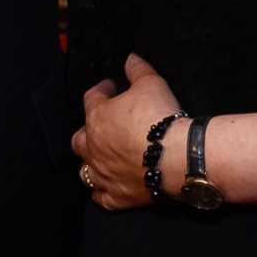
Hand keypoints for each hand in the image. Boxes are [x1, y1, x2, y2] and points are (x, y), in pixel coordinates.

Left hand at [71, 53, 188, 210]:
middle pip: (79, 139)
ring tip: (100, 157)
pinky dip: (101, 193)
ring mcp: (104, 174)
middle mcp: (94, 147)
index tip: (109, 86)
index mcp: (98, 118)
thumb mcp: (152, 83)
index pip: (91, 98)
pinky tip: (105, 188)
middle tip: (101, 126)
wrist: (177, 157)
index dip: (100, 90)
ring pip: (85, 170)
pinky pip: (101, 198)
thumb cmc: (161, 118)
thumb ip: (138, 69)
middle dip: (87, 131)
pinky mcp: (118, 196)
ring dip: (90, 163)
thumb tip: (130, 58)